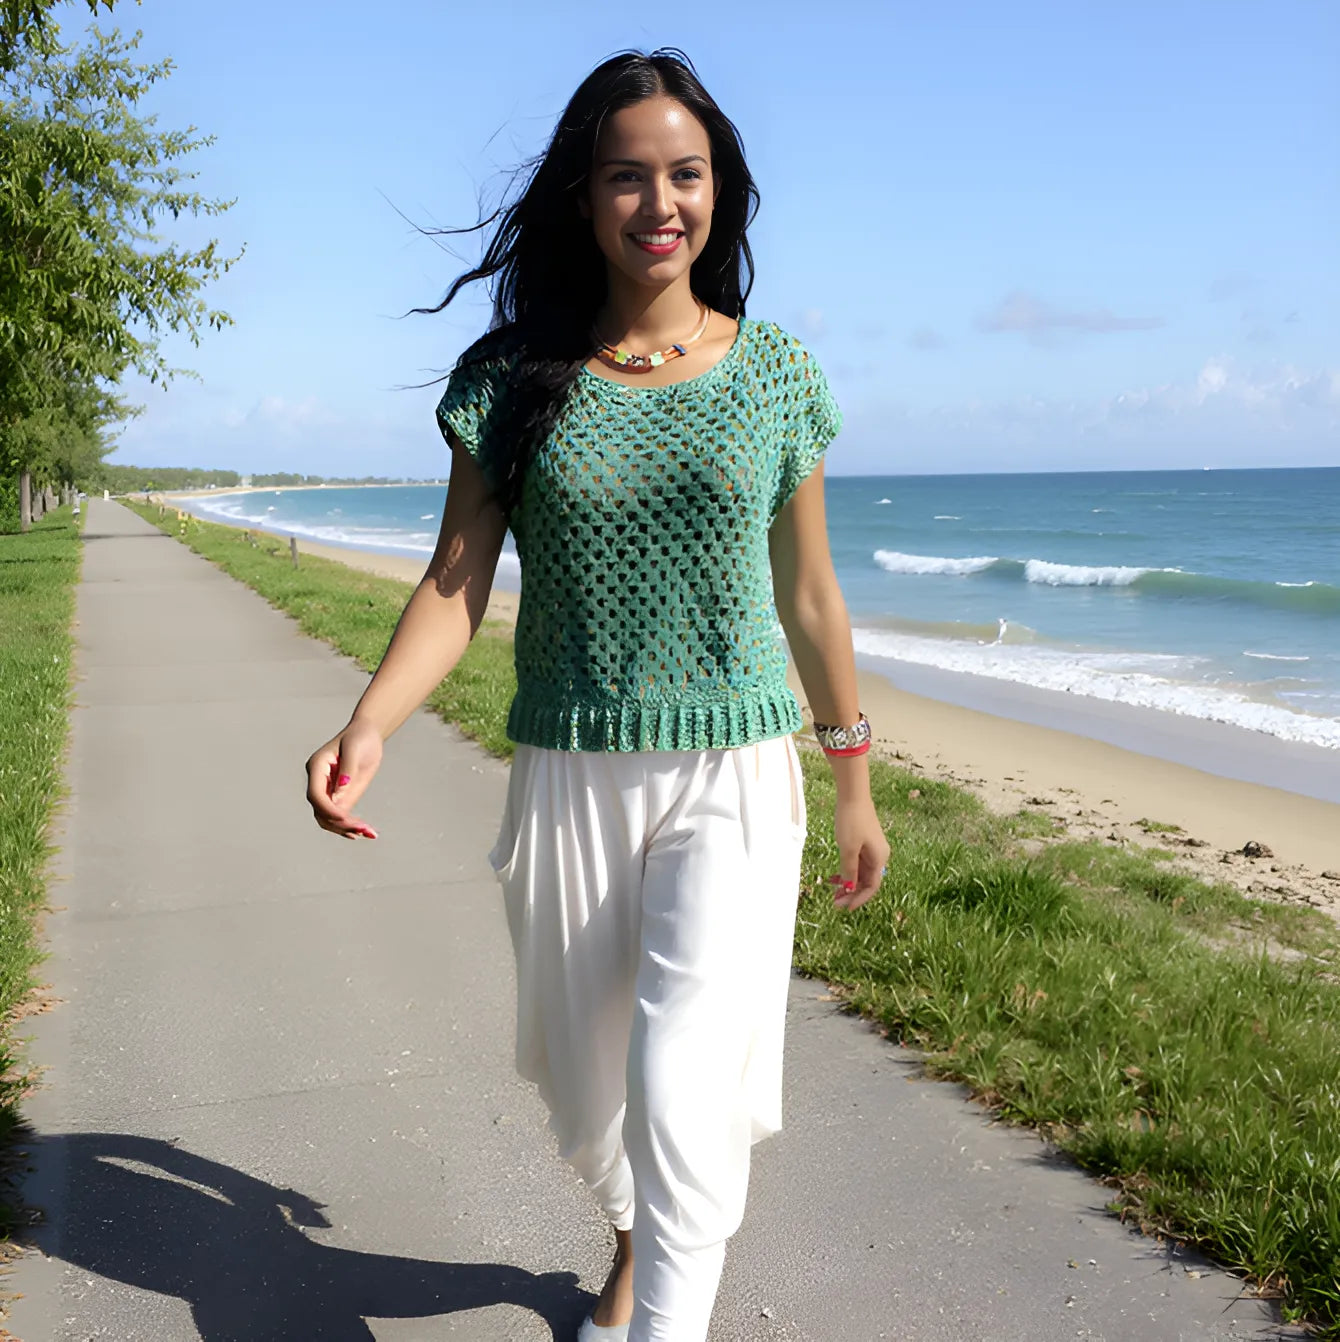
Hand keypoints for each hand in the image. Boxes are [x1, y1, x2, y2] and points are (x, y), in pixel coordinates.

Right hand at [305, 719, 382, 839]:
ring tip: (367, 832)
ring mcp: (327, 790)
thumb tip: (338, 795)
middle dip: (339, 822)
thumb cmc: (360, 737)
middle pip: (320, 810)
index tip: (344, 818)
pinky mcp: (339, 795)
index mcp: (317, 766)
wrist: (367, 734)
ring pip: (327, 817)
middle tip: (362, 829)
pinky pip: (339, 815)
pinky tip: (364, 831)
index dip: (327, 808)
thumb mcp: (354, 749)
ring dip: (344, 828)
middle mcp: (318, 781)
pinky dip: (349, 825)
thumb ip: (347, 770)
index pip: (315, 794)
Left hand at [830, 796, 889, 910]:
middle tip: (834, 902)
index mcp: (879, 858)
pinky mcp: (864, 842)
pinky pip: (857, 863)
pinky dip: (847, 871)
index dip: (858, 899)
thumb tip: (849, 888)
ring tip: (833, 892)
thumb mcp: (848, 849)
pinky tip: (835, 876)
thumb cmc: (852, 821)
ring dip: (848, 883)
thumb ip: (849, 871)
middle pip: (866, 881)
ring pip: (860, 873)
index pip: (871, 887)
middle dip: (851, 893)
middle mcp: (879, 855)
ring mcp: (871, 848)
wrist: (853, 795)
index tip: (844, 908)